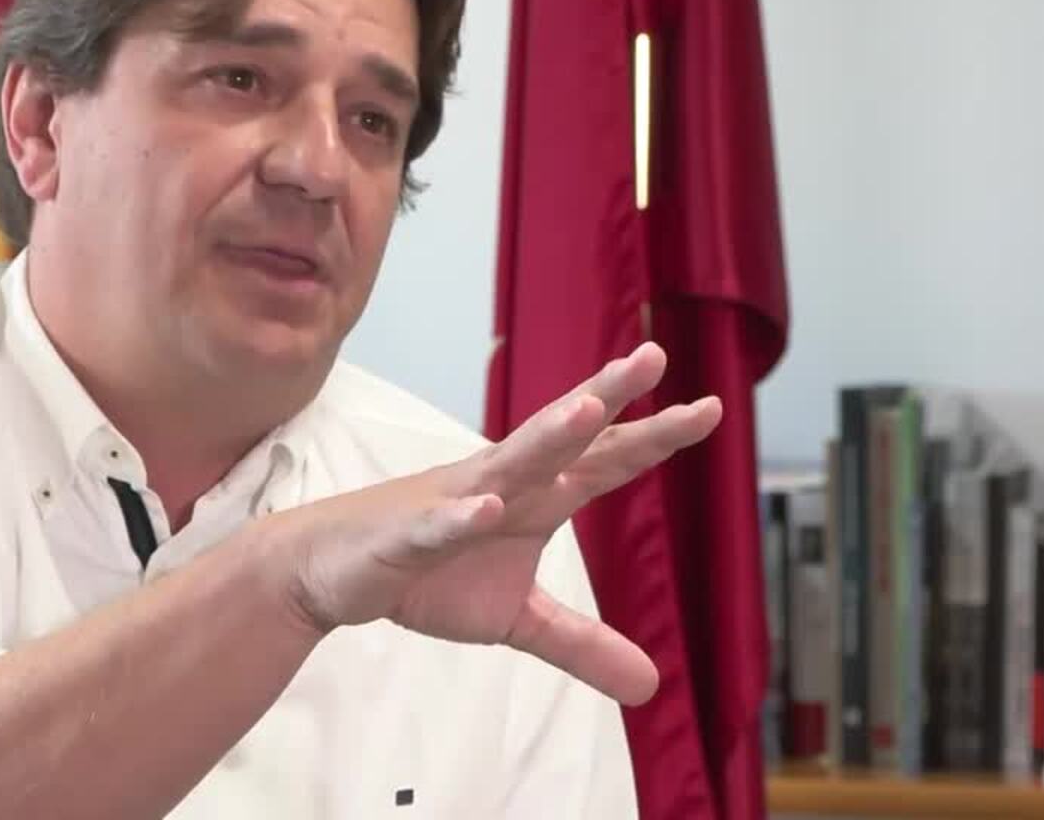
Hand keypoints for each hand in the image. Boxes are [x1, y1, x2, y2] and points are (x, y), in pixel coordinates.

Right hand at [263, 342, 719, 705]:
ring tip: (588, 409)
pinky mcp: (407, 534)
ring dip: (547, 436)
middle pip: (565, 438)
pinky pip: (439, 523)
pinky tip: (488, 507)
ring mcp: (453, 502)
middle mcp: (502, 484)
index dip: (654, 436)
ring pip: (508, 462)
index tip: (711, 406)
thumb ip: (583, 644)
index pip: (604, 461)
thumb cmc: (426, 576)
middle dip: (607, 397)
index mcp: (535, 498)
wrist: (332, 570)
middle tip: (652, 356)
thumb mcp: (517, 620)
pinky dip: (462, 516)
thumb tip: (652, 686)